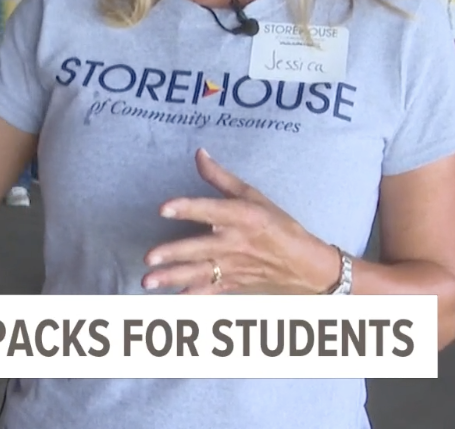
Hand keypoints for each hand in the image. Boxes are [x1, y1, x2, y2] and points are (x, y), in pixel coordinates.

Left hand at [143, 149, 339, 295]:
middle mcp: (236, 242)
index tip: (163, 208)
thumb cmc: (279, 225)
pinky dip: (190, 297)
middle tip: (148, 258)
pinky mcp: (234, 283)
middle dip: (173, 254)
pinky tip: (170, 300)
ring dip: (173, 278)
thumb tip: (199, 154)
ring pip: (199, 273)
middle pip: (200, 248)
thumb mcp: (254, 196)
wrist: (306, 264)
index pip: (210, 210)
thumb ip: (221, 177)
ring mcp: (234, 266)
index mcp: (242, 216)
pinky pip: (209, 292)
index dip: (187, 208)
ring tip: (148, 281)